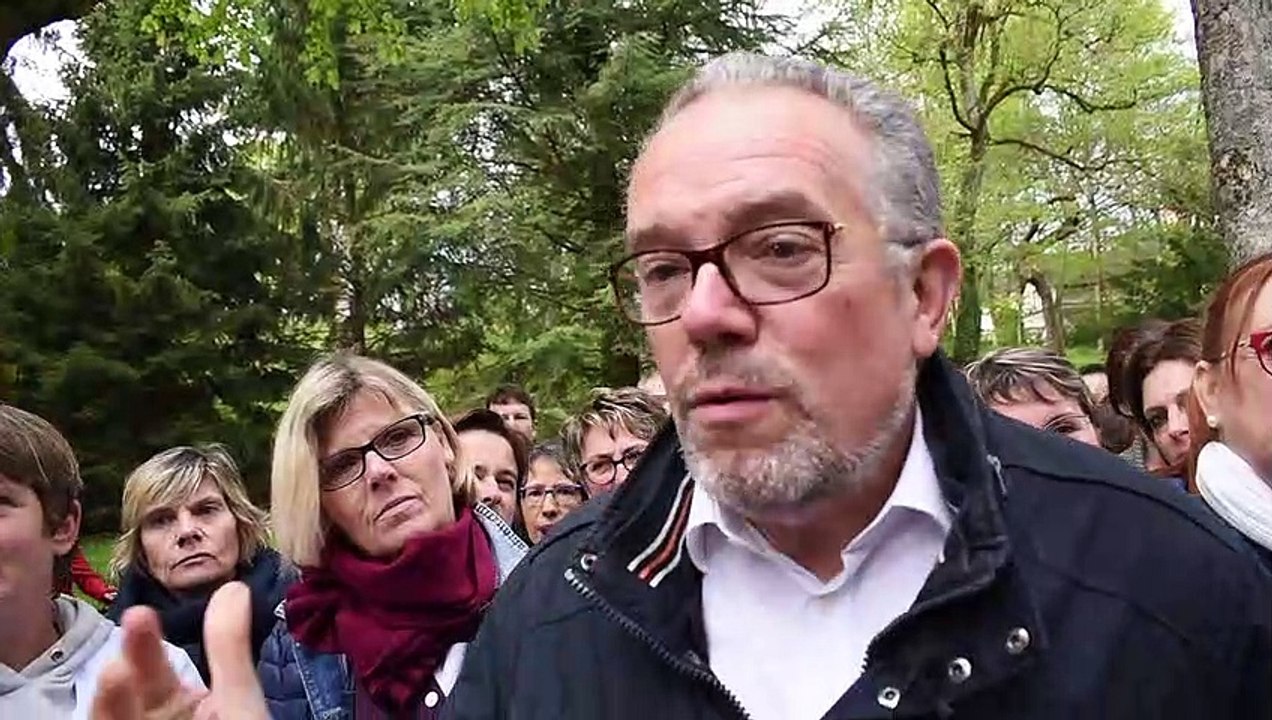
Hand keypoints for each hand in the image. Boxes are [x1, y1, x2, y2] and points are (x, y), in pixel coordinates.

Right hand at [91, 581, 267, 719]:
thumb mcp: (238, 698)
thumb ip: (229, 650)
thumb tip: (235, 587)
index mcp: (180, 704)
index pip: (153, 670)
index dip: (143, 642)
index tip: (138, 613)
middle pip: (128, 694)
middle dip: (123, 667)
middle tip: (124, 634)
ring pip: (114, 718)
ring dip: (109, 700)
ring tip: (114, 672)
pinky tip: (115, 716)